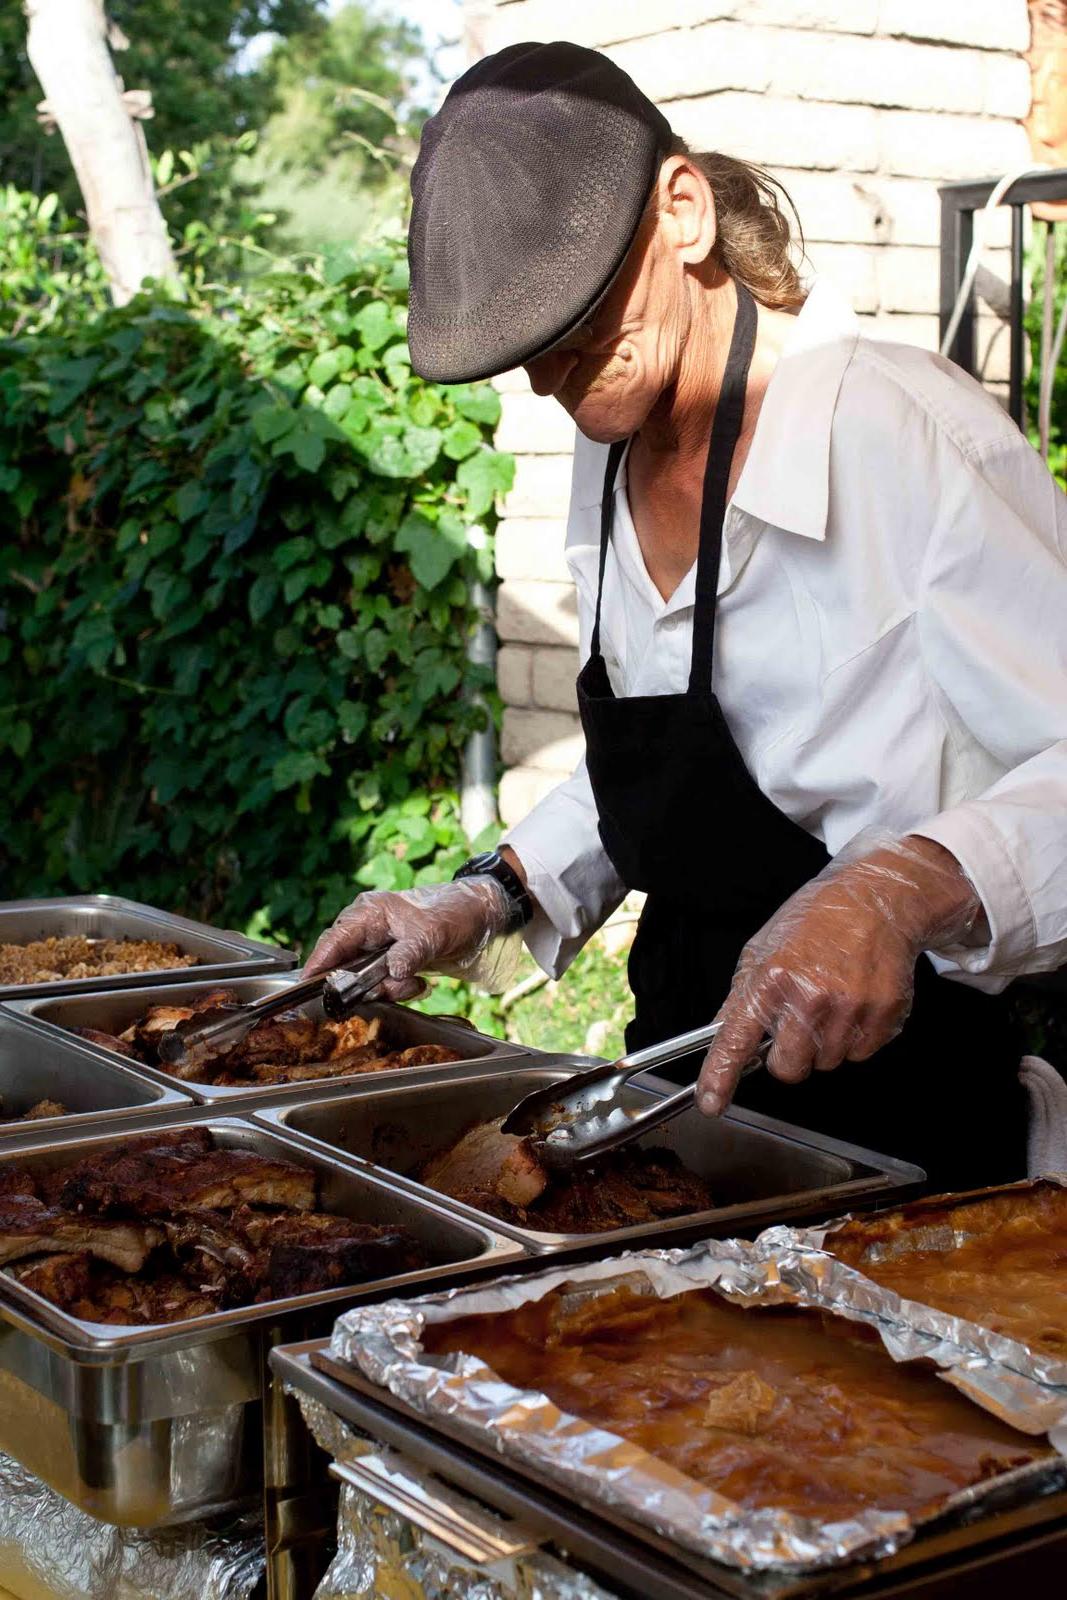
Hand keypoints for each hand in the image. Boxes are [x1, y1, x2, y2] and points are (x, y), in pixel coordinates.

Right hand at [304, 877, 514, 1000]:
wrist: (482, 916)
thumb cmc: (455, 913)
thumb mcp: (433, 935)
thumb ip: (409, 954)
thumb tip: (391, 972)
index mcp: (370, 913)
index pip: (333, 941)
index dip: (318, 965)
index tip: (307, 989)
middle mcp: (368, 928)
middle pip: (345, 965)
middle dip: (365, 985)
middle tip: (391, 988)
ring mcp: (378, 945)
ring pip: (364, 979)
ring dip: (388, 988)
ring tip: (415, 982)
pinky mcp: (390, 959)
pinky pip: (382, 982)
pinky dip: (398, 988)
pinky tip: (419, 982)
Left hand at [696, 833, 981, 1114]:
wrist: (876, 899)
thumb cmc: (816, 919)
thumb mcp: (763, 949)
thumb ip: (741, 997)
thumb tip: (720, 1035)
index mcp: (771, 977)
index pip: (737, 1040)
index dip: (721, 1077)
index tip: (712, 1103)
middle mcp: (810, 996)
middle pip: (789, 1069)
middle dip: (789, 1055)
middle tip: (797, 1022)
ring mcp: (850, 1008)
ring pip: (827, 1064)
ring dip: (825, 1043)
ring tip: (831, 1000)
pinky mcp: (884, 1014)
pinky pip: (861, 1054)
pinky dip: (856, 1037)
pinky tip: (855, 1002)